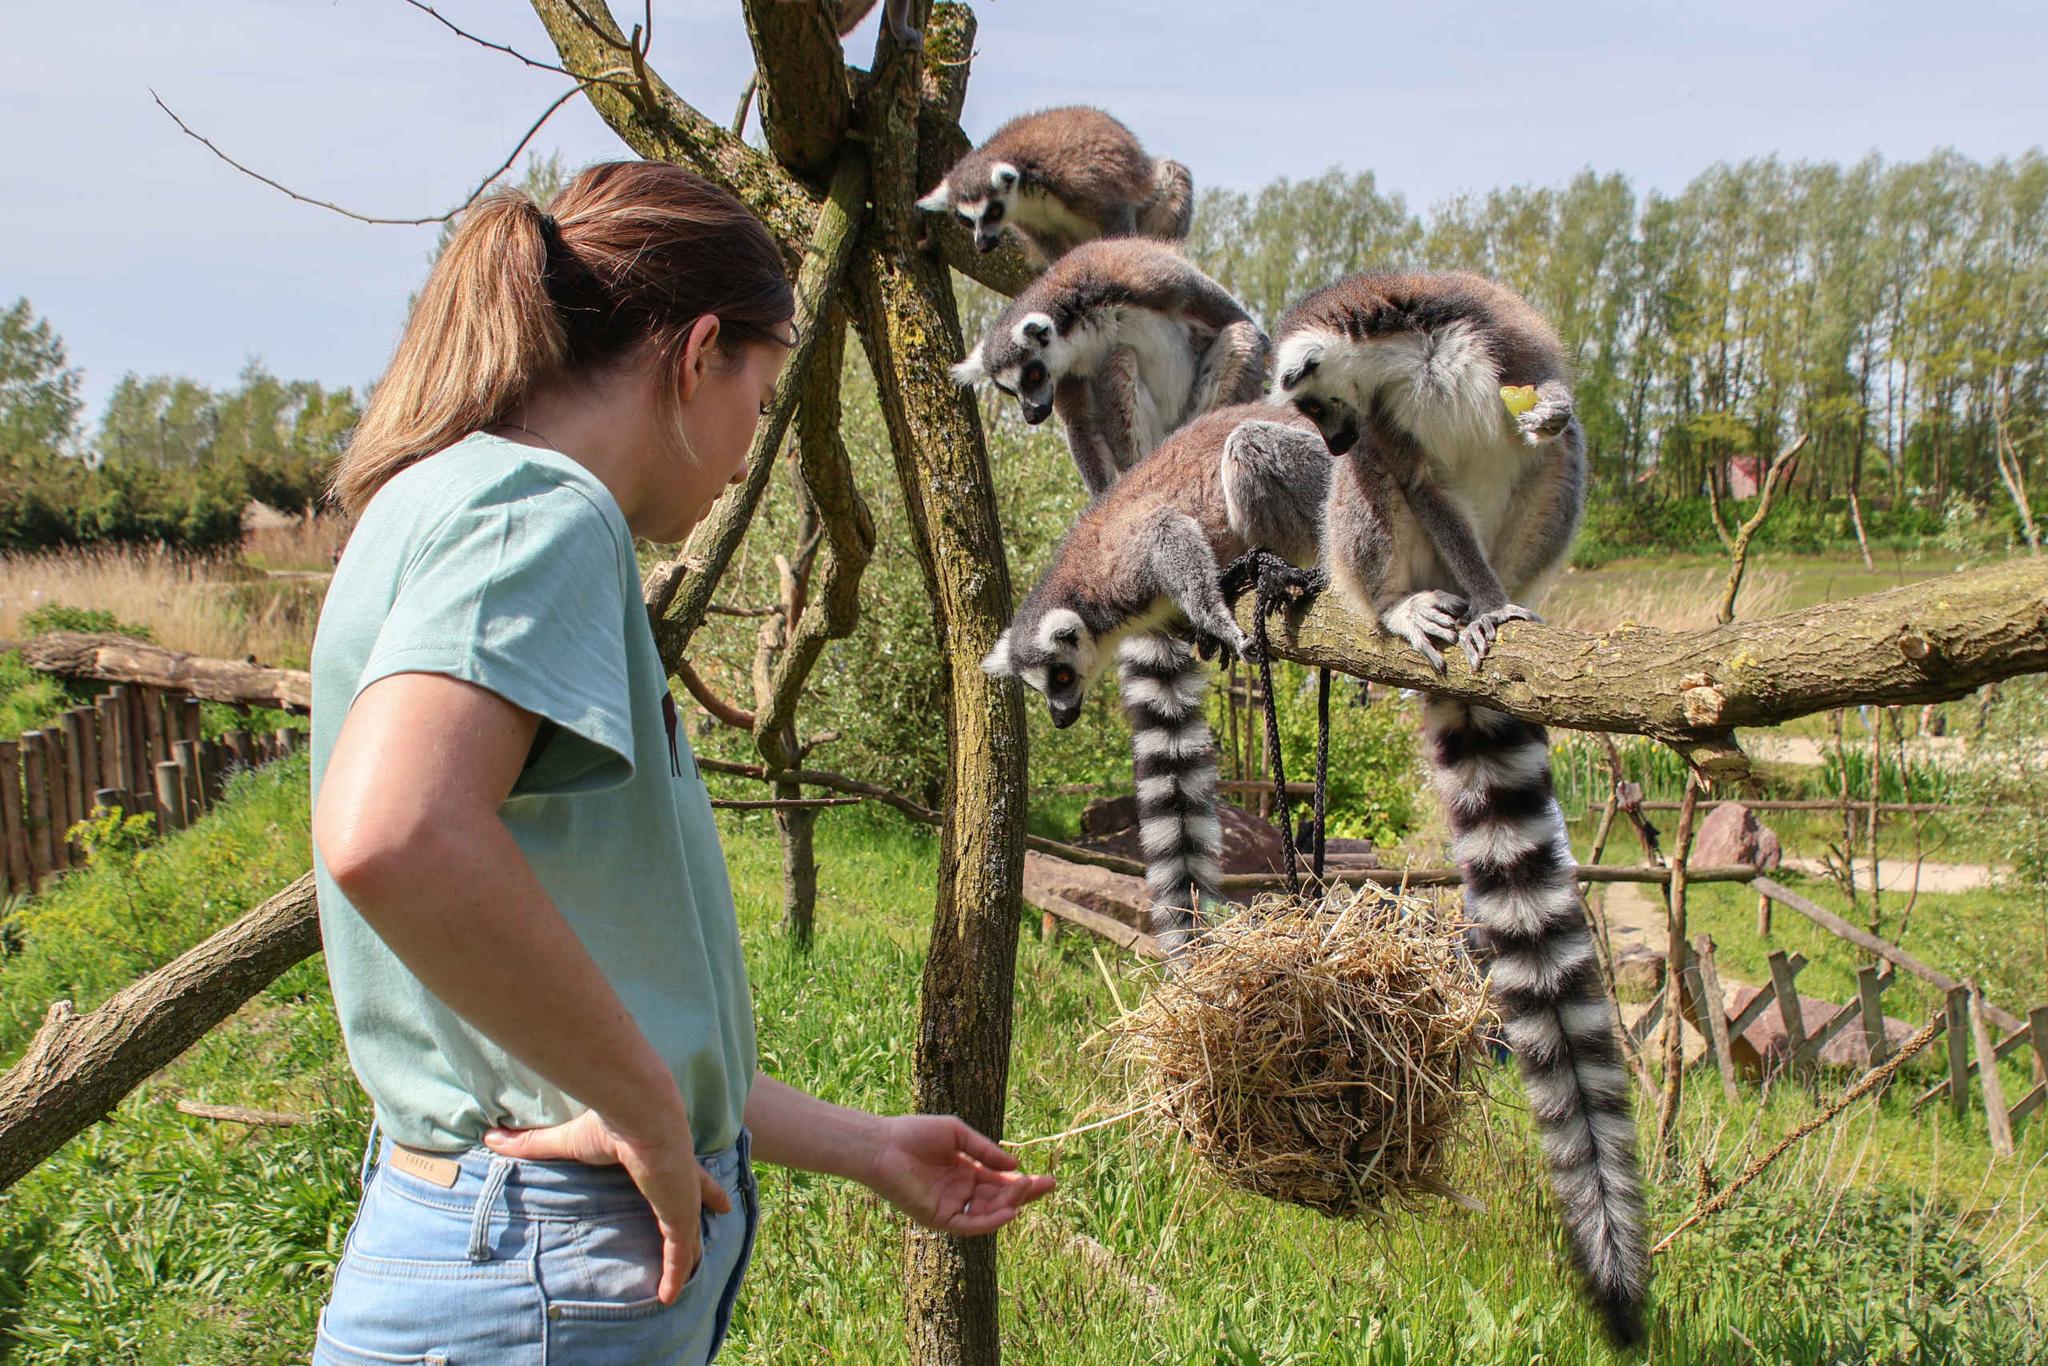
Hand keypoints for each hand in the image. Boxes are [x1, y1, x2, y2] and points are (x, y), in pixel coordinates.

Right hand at [483, 1108, 732, 1304]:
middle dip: (707, 1201)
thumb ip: (533, 1144)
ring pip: (691, 1231)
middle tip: (719, 1208)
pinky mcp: (679, 1216)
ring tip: (688, 1270)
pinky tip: (669, 1296)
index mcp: (662, 1155)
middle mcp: (679, 1177)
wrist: (640, 1110)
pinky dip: (675, 1274)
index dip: (696, 1178)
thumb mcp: (568, 1139)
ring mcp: (682, 1199)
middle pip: (698, 1194)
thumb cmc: (609, 1120)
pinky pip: (680, 1254)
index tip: (711, 1188)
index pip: (683, 1168)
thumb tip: (492, 1138)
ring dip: (691, 1251)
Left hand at [862, 1115, 1055, 1235]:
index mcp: (966, 1171)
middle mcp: (961, 1191)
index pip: (1001, 1182)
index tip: (1047, 1178)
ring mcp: (951, 1206)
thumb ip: (985, 1150)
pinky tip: (1009, 1212)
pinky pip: (969, 1224)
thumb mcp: (958, 1134)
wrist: (883, 1145)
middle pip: (999, 1198)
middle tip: (1049, 1184)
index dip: (1023, 1182)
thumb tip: (1016, 1165)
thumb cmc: (915, 1133)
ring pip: (988, 1211)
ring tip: (1027, 1187)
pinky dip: (990, 1221)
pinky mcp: (939, 1218)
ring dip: (1010, 1203)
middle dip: (1025, 1193)